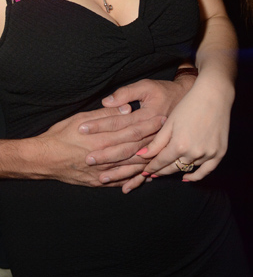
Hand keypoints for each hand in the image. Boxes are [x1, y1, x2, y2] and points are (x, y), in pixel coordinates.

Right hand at [34, 106, 165, 186]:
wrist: (43, 159)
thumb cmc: (59, 136)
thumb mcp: (80, 118)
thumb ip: (104, 115)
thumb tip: (126, 109)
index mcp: (102, 138)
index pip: (131, 130)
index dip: (148, 124)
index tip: (161, 119)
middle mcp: (105, 155)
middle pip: (136, 148)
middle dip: (153, 141)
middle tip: (168, 135)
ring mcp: (102, 171)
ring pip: (131, 166)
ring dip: (148, 160)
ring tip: (161, 154)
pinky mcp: (97, 181)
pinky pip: (120, 181)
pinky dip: (133, 179)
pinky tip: (144, 176)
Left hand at [77, 77, 195, 191]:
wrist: (194, 102)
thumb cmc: (166, 92)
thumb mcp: (147, 87)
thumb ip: (126, 94)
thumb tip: (106, 102)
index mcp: (147, 117)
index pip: (118, 122)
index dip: (99, 125)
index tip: (81, 129)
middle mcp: (153, 136)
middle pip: (126, 147)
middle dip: (106, 155)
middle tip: (87, 159)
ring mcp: (160, 148)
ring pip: (136, 164)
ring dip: (119, 172)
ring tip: (101, 178)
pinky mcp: (163, 155)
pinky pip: (149, 171)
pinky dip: (137, 180)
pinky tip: (125, 188)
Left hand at [137, 78, 233, 181]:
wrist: (213, 96)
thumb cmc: (188, 106)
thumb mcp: (169, 123)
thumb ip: (156, 143)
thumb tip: (141, 156)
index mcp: (179, 145)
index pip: (161, 162)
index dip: (152, 168)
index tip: (144, 171)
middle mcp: (194, 152)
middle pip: (173, 168)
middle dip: (161, 171)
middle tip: (151, 173)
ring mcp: (208, 154)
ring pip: (187, 168)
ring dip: (176, 170)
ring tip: (165, 171)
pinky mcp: (220, 153)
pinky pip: (207, 170)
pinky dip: (196, 176)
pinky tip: (186, 178)